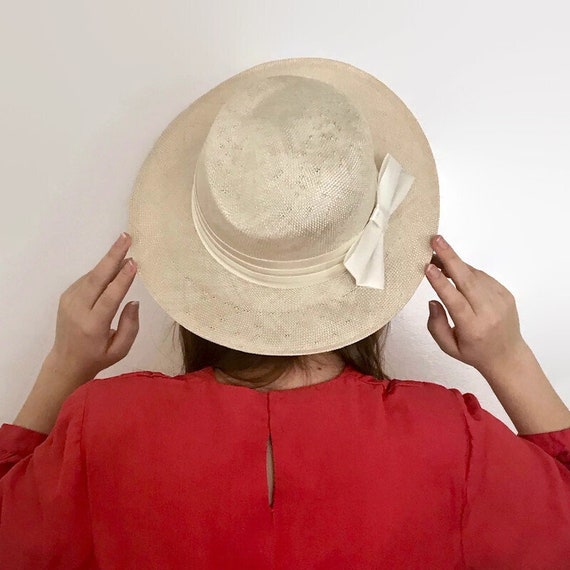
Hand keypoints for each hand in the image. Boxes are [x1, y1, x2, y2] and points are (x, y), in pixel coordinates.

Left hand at [49, 232, 139, 381]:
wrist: (65, 362)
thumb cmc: (98, 357)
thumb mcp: (120, 350)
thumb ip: (130, 326)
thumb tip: (133, 300)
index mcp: (92, 326)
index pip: (109, 297)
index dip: (122, 279)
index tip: (134, 262)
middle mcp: (78, 310)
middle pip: (97, 278)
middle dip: (112, 256)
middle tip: (126, 237)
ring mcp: (69, 301)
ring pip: (91, 275)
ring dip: (108, 260)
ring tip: (123, 243)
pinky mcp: (66, 296)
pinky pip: (87, 279)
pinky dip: (101, 270)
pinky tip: (113, 264)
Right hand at [425, 235, 527, 374]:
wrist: (508, 355)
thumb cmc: (473, 351)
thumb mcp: (448, 347)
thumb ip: (435, 325)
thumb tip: (433, 300)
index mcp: (473, 328)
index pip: (456, 301)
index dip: (441, 283)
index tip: (428, 266)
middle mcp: (489, 312)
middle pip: (468, 280)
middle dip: (450, 258)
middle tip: (435, 240)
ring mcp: (500, 301)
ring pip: (474, 275)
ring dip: (455, 262)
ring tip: (438, 251)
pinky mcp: (505, 293)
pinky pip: (482, 277)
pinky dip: (467, 271)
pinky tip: (455, 269)